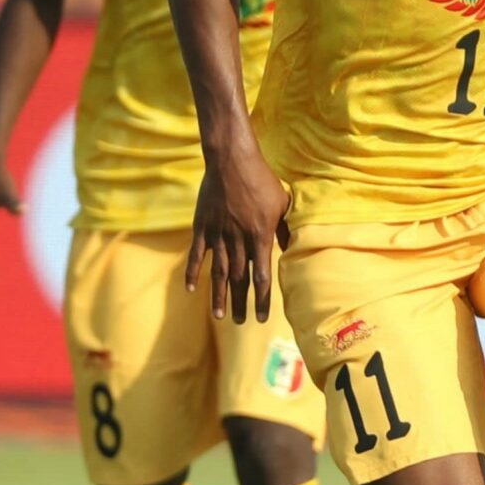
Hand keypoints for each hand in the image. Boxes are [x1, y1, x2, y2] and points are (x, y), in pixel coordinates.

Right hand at [186, 150, 291, 323]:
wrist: (231, 161)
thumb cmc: (262, 180)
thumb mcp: (283, 204)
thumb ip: (286, 228)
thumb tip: (293, 246)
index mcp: (260, 237)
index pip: (262, 276)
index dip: (263, 299)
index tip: (263, 318)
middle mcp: (238, 240)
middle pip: (239, 279)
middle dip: (240, 303)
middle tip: (240, 323)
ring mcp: (218, 235)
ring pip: (218, 272)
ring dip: (218, 295)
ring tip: (219, 315)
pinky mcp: (202, 227)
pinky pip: (196, 255)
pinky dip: (192, 272)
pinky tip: (191, 289)